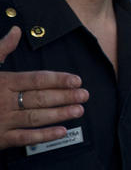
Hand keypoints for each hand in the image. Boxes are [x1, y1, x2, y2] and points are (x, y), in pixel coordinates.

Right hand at [0, 27, 88, 149]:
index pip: (36, 79)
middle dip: (64, 96)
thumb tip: (16, 31)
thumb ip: (2, 49)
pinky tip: (61, 131)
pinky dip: (43, 136)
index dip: (58, 79)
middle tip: (84, 95)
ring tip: (78, 110)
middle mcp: (3, 101)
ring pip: (35, 117)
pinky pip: (23, 138)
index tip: (76, 80)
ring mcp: (1, 120)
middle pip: (39, 98)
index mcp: (2, 82)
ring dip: (59, 114)